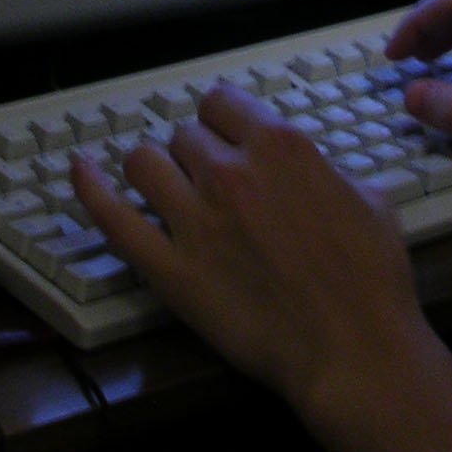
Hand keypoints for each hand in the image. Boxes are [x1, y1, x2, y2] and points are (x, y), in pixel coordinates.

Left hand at [70, 86, 451, 451]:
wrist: (353, 348)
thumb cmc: (370, 281)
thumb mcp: (369, 199)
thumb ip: (326, 172)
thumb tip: (310, 172)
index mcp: (280, 146)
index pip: (223, 103)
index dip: (223, 119)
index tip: (224, 133)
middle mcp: (229, 173)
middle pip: (186, 134)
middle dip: (196, 151)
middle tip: (208, 176)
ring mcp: (194, 221)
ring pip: (144, 162)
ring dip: (154, 167)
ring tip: (162, 182)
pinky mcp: (170, 271)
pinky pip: (113, 219)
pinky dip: (90, 190)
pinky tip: (80, 173)